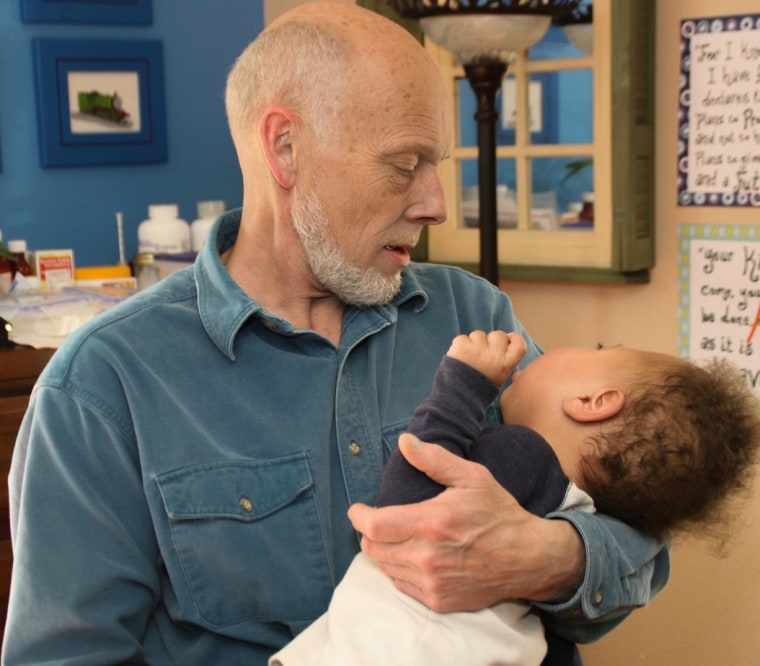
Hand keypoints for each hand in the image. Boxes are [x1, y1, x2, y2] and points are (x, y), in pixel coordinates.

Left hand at [348, 433, 585, 611]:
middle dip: (369, 532)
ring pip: (384, 568)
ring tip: (397, 537)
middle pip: (373, 548)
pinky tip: (413, 556)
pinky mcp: (438, 601)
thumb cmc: (499, 514)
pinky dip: (399, 570)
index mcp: (432, 523)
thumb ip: (434, 460)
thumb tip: (404, 442)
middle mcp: (427, 558)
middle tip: (380, 520)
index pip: (374, 526)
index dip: (358, 516)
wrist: (528, 558)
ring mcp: (432, 583)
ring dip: (384, 551)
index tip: (358, 509)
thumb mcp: (472, 477)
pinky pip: (401, 585)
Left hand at [447, 331, 525, 385]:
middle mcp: (494, 355)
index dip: (515, 338)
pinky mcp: (462, 346)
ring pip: (479, 334)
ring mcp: (477, 349)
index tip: (509, 338)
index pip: (519, 345)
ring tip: (469, 358)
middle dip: (491, 340)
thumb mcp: (498, 379)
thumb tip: (507, 344)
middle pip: (498, 335)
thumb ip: (503, 362)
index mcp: (505, 365)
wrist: (456, 397)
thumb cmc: (477, 389)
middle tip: (482, 353)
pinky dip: (460, 345)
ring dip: (474, 342)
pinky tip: (459, 357)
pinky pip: (463, 338)